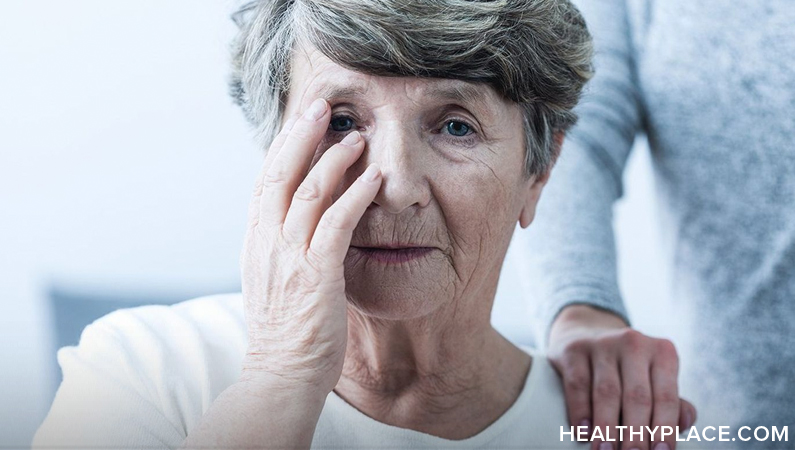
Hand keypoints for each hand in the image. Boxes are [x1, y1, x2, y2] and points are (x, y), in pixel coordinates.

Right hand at [239, 98, 381, 394]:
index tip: (301, 120)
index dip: (283, 147)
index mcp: (256, 243)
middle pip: (280, 174)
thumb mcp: (272, 281)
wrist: (281, 375)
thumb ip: (280, 247)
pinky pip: (336, 224)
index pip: (265, 182)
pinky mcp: (316, 275)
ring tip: (357, 136)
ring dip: (333, 160)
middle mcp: (267, 243)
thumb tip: (294, 222)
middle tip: (322, 105)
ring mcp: (289, 257)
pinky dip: (355, 196)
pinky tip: (373, 178)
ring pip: (307, 192)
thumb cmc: (285, 332)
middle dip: (301, 135)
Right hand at [548, 305, 696, 449]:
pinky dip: (580, 411)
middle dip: (635, 433)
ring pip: (606, 392)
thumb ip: (672, 403)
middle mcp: (634, 343)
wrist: (587, 331)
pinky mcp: (573, 349)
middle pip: (637, 396)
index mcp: (662, 352)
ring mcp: (602, 344)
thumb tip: (685, 422)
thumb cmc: (628, 367)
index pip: (666, 396)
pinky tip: (584, 433)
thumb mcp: (653, 377)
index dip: (664, 428)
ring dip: (606, 428)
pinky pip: (577, 384)